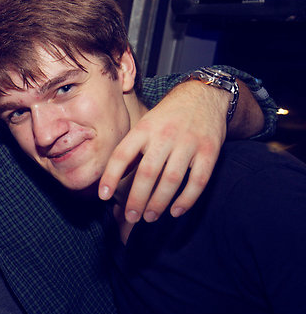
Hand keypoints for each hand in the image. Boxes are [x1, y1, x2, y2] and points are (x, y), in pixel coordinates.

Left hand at [99, 80, 226, 222]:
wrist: (203, 96)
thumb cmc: (168, 117)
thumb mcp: (145, 125)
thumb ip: (132, 150)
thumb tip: (112, 180)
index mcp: (144, 129)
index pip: (122, 155)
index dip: (110, 176)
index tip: (103, 196)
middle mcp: (165, 135)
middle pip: (147, 173)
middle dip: (137, 199)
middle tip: (131, 217)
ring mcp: (188, 143)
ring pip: (171, 180)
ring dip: (159, 203)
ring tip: (149, 217)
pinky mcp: (209, 151)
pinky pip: (198, 181)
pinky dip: (187, 199)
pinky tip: (175, 211)